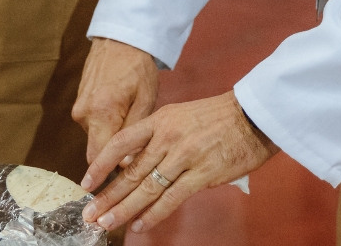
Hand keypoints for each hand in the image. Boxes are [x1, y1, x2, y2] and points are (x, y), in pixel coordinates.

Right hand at [72, 38, 161, 162]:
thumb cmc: (138, 69)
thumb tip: (127, 166)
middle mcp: (83, 114)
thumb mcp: (145, 100)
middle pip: (94, 152)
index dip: (110, 173)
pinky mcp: (79, 102)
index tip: (125, 183)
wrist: (119, 39)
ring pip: (94, 138)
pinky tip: (122, 118)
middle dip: (111, 160)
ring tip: (132, 134)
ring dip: (110, 141)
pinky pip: (92, 125)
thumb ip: (134, 134)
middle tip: (133, 164)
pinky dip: (105, 127)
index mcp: (101, 114)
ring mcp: (79, 108)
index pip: (98, 159)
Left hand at [79, 92, 278, 233]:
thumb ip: (159, 138)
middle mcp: (167, 137)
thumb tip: (138, 166)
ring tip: (106, 223)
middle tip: (89, 213)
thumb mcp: (181, 116)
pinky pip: (172, 198)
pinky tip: (140, 224)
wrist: (253, 116)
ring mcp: (184, 156)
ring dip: (124, 209)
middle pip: (130, 171)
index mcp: (160, 120)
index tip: (87, 182)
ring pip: (146, 188)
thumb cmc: (218, 117)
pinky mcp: (202, 174)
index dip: (100, 164)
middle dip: (107, 195)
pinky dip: (154, 214)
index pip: (120, 143)